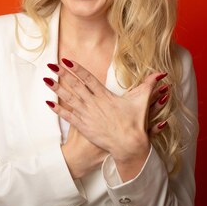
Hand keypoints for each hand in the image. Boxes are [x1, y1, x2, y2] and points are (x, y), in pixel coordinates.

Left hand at [44, 58, 169, 166]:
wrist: (128, 145)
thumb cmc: (135, 123)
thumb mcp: (142, 101)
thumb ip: (149, 85)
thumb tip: (160, 73)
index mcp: (105, 96)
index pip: (88, 78)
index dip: (77, 68)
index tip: (67, 60)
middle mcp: (94, 103)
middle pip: (75, 86)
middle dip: (62, 75)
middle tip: (51, 65)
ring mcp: (87, 115)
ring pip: (69, 99)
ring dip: (57, 89)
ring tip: (46, 79)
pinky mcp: (84, 127)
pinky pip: (68, 116)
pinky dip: (58, 109)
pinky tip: (48, 103)